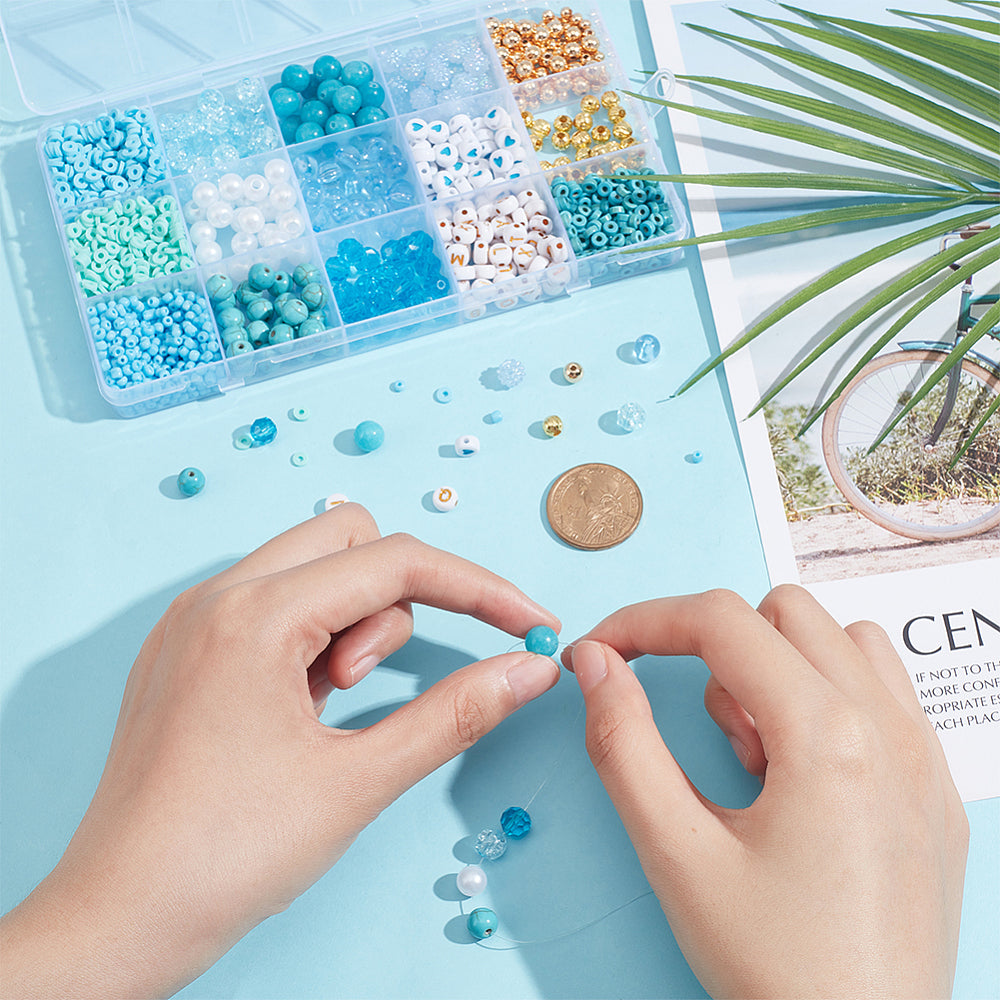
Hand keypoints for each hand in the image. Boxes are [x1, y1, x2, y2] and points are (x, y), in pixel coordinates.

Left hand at [1, 505, 560, 998]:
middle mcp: (217, 596)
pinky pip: (273, 604)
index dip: (480, 590)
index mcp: (255, 615)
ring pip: (311, 568)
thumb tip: (529, 669)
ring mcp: (194, 619)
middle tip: (364, 685)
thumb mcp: (358, 783)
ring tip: (327, 704)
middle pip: (349, 538)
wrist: (118, 921)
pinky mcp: (187, 648)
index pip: (397, 561)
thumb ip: (456, 714)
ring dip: (349, 620)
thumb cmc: (227, 857)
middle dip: (394, 598)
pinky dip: (311, 636)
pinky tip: (300, 706)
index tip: (529, 625)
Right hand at [566, 585, 967, 999]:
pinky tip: (805, 772)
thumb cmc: (777, 968)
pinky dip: (830, 696)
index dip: (644, 622)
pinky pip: (884, 691)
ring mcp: (926, 756)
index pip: (720, 619)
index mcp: (827, 735)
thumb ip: (623, 744)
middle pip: (784, 612)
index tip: (604, 653)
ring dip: (782, 668)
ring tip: (760, 757)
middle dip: (720, 649)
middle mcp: (891, 728)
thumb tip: (597, 664)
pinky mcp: (936, 788)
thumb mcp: (676, 855)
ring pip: (842, 640)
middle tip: (706, 736)